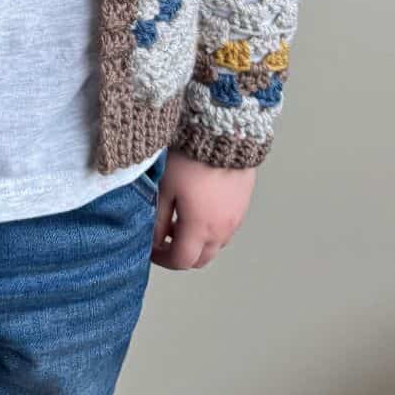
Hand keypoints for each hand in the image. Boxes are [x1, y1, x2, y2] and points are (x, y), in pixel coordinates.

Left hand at [150, 148, 256, 269]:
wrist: (224, 134)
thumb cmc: (190, 159)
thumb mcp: (166, 188)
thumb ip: (159, 219)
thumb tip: (155, 241)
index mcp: (200, 228)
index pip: (181, 260)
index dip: (163, 260)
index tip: (151, 249)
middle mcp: (222, 230)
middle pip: (201, 259)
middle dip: (181, 255)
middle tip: (165, 239)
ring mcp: (236, 219)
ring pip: (216, 246)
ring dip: (198, 243)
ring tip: (181, 221)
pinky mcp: (243, 206)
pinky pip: (226, 229)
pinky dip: (211, 230)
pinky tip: (200, 209)